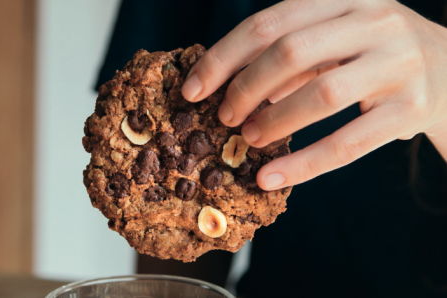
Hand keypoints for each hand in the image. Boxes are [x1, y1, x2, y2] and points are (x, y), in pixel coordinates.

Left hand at [181, 0, 446, 190]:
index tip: (192, 89)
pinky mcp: (413, 108)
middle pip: (291, 52)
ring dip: (274, 122)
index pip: (269, 22)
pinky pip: (348, 143)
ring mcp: (399, 63)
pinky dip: (303, 164)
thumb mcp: (334, 39)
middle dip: (246, 88)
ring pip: (321, 95)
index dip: (223, 57)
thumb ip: (287, 55)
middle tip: (224, 116)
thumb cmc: (373, 55)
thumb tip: (225, 88)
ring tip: (247, 139)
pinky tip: (270, 177)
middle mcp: (376, 21)